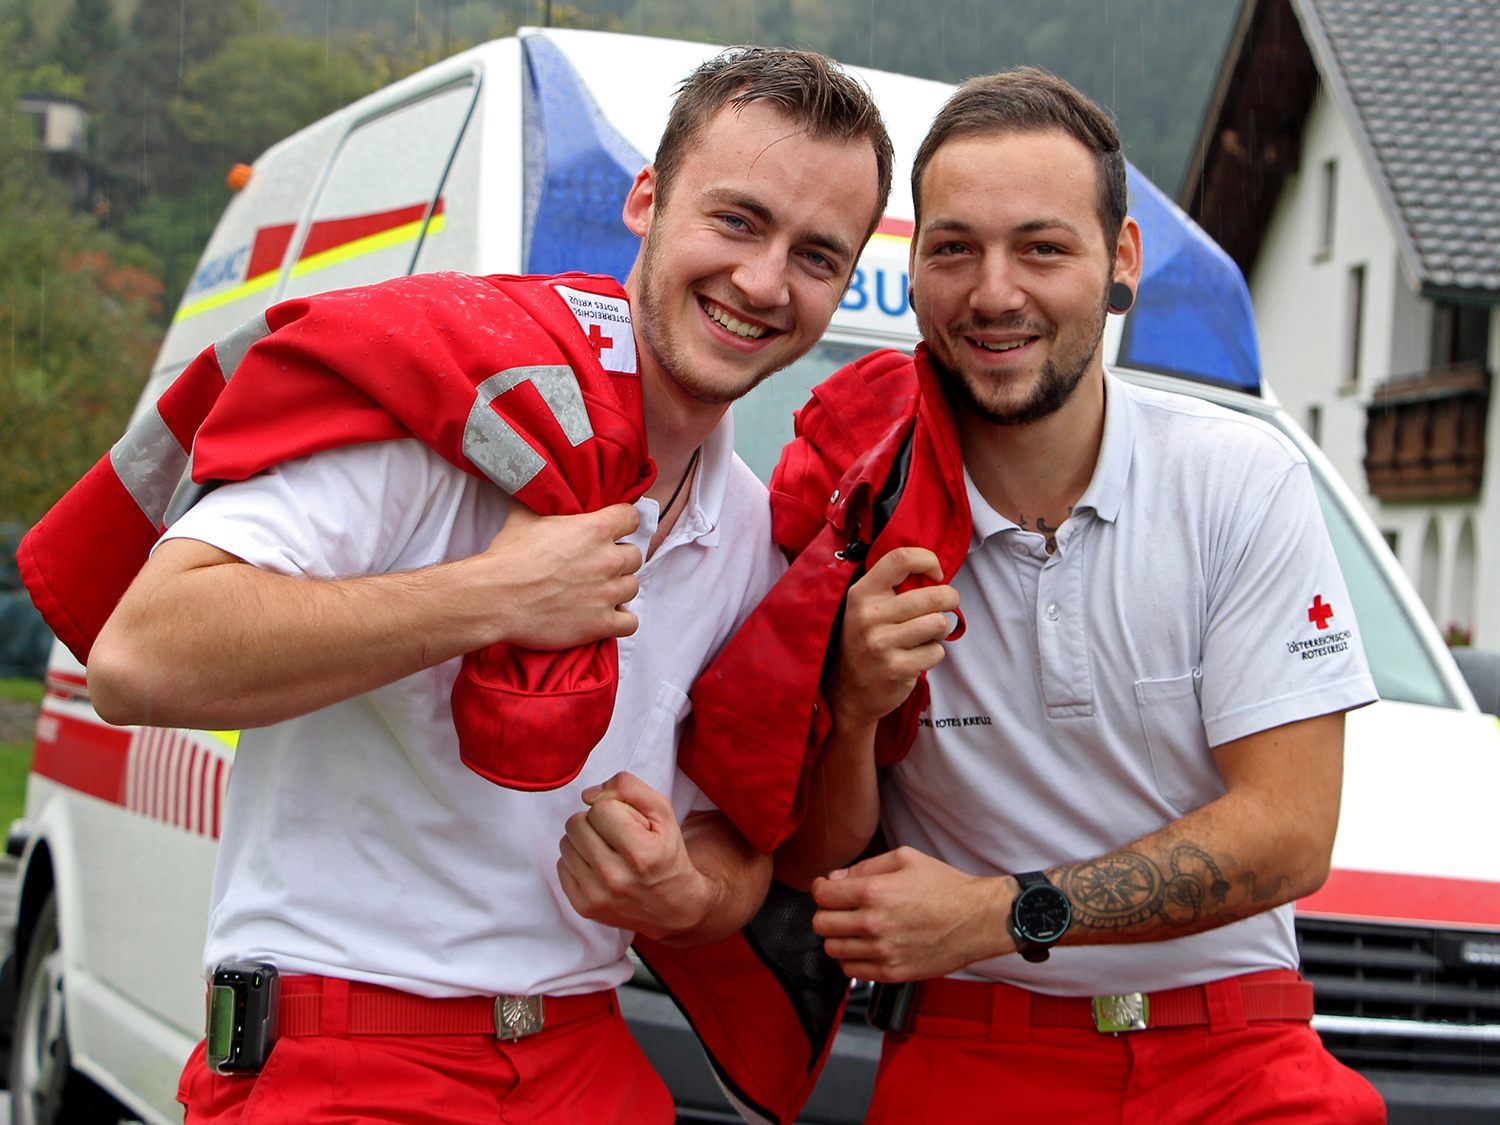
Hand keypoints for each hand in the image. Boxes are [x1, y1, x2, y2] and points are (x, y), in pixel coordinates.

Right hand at [481, 503, 642, 649]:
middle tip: (598, 566)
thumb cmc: (509, 557)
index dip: (623, 523)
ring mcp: (607, 593)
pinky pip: (630, 623)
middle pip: (634, 556)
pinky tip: (607, 617)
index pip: (631, 518)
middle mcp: (608, 560)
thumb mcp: (523, 516)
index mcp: (595, 529)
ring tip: (599, 592)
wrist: (496, 598)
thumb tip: (535, 482)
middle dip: (619, 560)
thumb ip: (540, 499)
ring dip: (619, 589)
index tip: (613, 530)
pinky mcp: (602, 623)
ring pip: (632, 587)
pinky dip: (622, 621)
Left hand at [557, 771, 714, 939]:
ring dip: (584, 840)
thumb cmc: (667, 854)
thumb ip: (629, 788)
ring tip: (607, 850)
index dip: (614, 808)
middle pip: (576, 824)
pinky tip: (599, 867)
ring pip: (565, 843)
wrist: (674, 907)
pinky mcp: (584, 907)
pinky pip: (561, 866)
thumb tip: (588, 795)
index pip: (600, 808)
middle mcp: (616, 878)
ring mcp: (596, 896)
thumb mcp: (663, 813)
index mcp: (641, 854)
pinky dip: (578, 861)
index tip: (630, 823)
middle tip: (615, 834)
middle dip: (594, 821)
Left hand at [811, 846, 1008, 980]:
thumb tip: (836, 879)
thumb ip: (865, 867)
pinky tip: (865, 946)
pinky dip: (852, 958)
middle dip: (826, 912)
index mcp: (874, 892)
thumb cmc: (945, 886)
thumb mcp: (906, 858)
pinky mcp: (892, 973)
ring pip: (833, 949)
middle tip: (840, 908)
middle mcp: (874, 924)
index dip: (820, 888)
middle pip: (821, 924)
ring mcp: (882, 952)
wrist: (977, 920)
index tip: (827, 888)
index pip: (822, 895)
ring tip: (854, 928)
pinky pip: (851, 971)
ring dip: (838, 936)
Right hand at [831, 547, 958, 727]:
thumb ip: (892, 588)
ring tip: (927, 634)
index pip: (900, 558)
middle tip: (947, 605)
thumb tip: (935, 573)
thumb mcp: (866, 608)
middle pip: (932, 595)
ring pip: (939, 623)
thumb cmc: (866, 642)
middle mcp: (869, 616)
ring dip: (940, 629)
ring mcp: (882, 643)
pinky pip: (936, 652)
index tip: (936, 574)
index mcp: (862, 593)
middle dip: (950, 599)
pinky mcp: (897, 668)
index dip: (928, 560)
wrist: (847, 692)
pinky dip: (933, 654)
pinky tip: (917, 657)